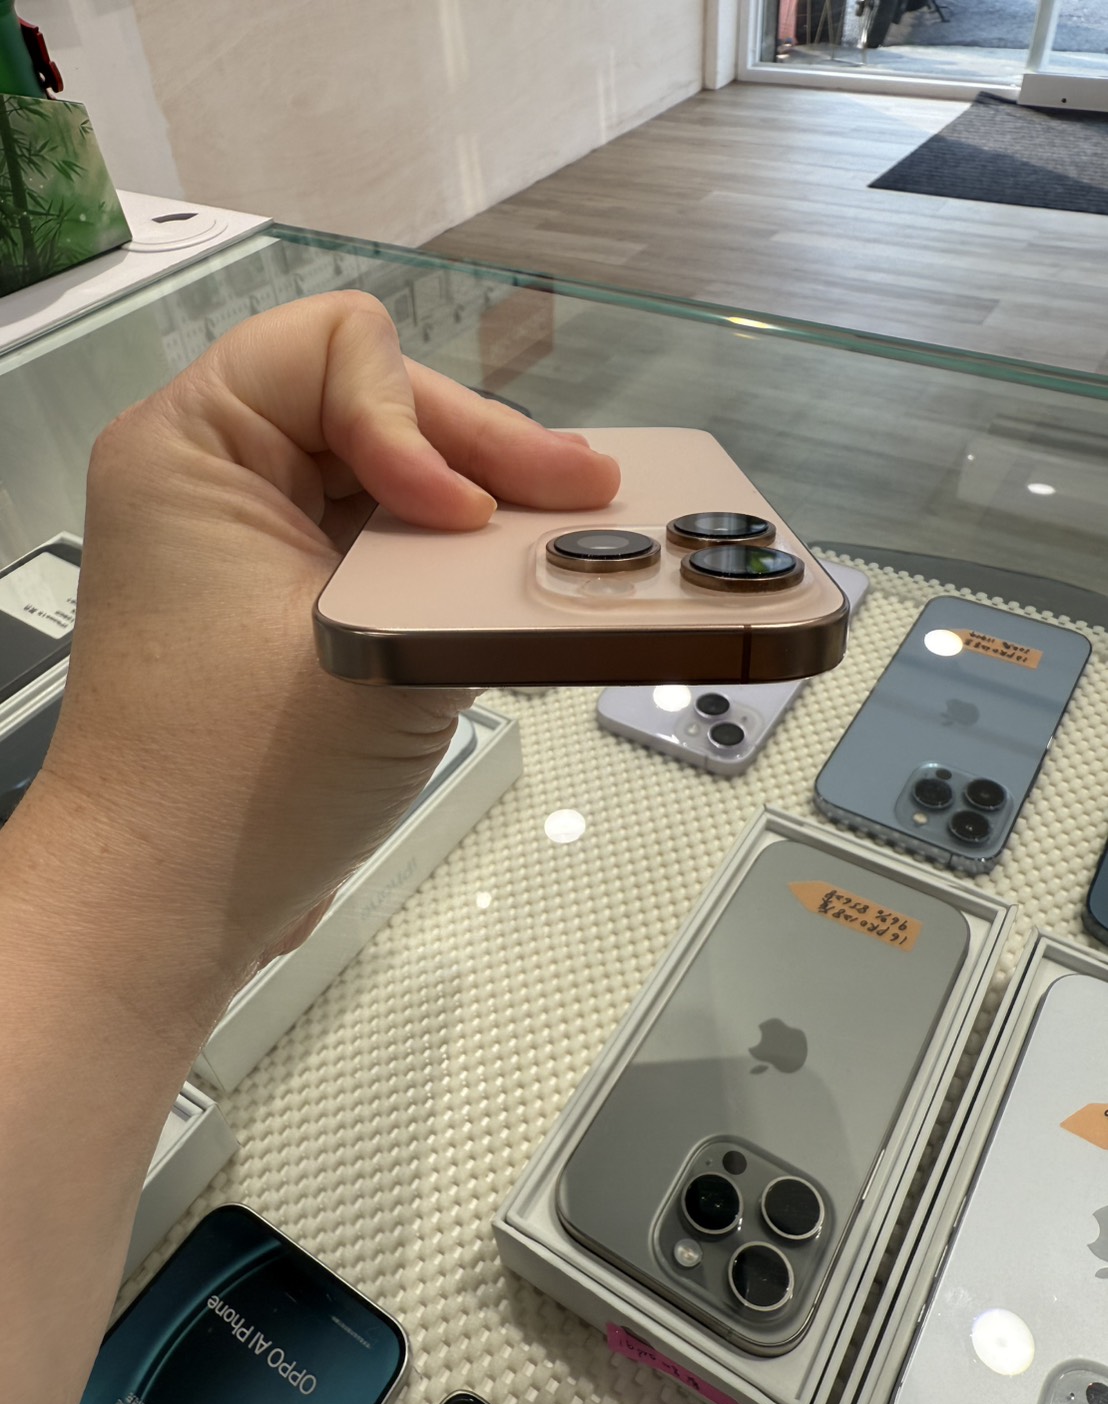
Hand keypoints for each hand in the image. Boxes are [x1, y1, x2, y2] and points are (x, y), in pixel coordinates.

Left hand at [11, 290, 619, 1034]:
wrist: (163, 909)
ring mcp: (254, 541)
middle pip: (379, 403)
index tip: (459, 517)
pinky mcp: (286, 602)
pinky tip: (524, 582)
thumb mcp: (378, 658)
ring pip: (392, 475)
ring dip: (486, 503)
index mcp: (195, 448)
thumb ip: (487, 583)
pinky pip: (381, 543)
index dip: (419, 418)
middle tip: (596, 492)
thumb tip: (582, 541)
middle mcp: (219, 474)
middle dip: (488, 451)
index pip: (336, 349)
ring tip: (582, 533)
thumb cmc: (239, 785)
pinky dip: (452, 560)